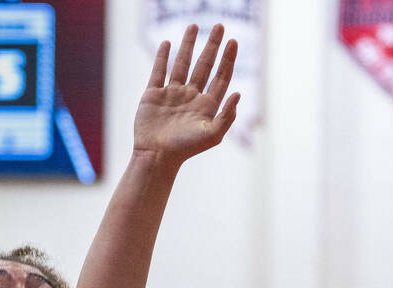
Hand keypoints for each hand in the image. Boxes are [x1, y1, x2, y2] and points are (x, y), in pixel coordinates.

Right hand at [134, 23, 239, 166]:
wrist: (157, 156)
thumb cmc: (186, 149)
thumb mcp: (212, 135)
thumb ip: (227, 116)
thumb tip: (239, 94)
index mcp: (207, 106)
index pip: (221, 77)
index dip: (228, 59)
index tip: (234, 41)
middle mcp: (191, 97)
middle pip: (204, 66)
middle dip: (212, 46)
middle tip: (220, 26)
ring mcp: (172, 95)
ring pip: (182, 64)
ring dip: (188, 45)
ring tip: (194, 26)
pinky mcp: (153, 95)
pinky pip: (159, 71)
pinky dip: (162, 57)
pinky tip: (167, 44)